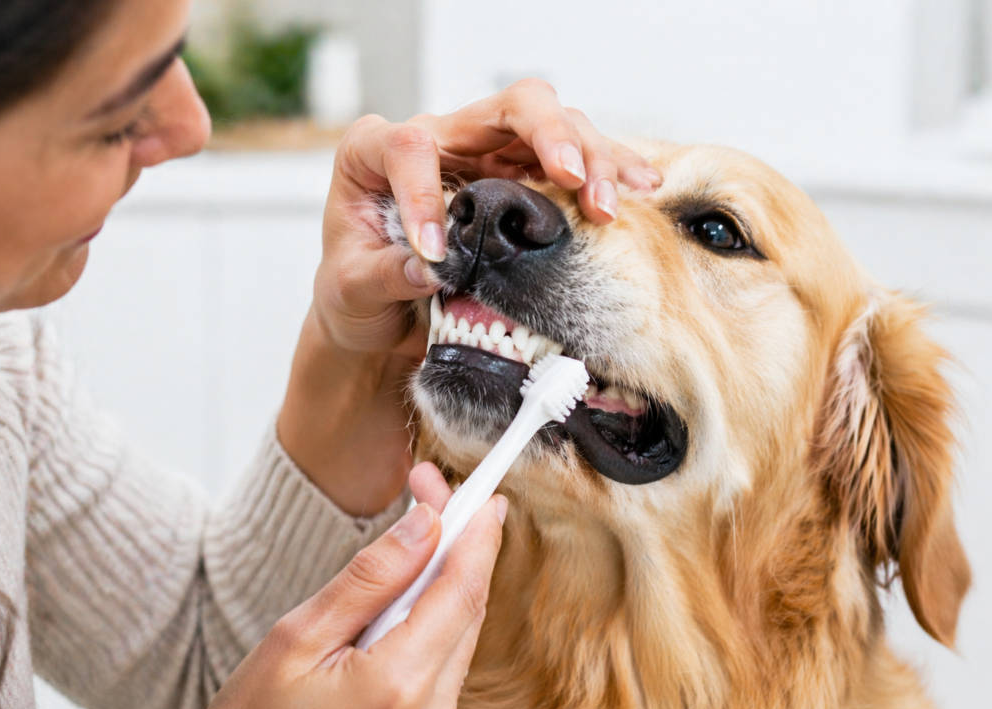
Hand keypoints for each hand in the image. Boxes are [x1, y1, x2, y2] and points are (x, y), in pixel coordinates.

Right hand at [157, 464, 505, 708]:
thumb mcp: (296, 638)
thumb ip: (370, 579)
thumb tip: (425, 527)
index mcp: (397, 685)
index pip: (463, 589)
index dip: (478, 533)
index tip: (484, 492)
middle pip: (468, 610)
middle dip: (459, 547)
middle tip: (436, 498)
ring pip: (460, 637)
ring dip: (446, 584)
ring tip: (417, 543)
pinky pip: (445, 668)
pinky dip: (434, 625)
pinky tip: (405, 603)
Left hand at [313, 78, 661, 355]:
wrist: (382, 318)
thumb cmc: (355, 294)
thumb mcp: (351, 291)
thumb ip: (382, 277)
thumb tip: (428, 269)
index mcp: (377, 153)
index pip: (410, 146)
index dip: (424, 194)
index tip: (434, 254)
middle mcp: (441, 141)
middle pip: (509, 106)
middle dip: (549, 135)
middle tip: (572, 178)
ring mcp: (487, 158)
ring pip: (555, 128)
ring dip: (591, 160)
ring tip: (609, 206)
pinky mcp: (522, 185)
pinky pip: (573, 165)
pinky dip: (609, 174)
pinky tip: (641, 188)